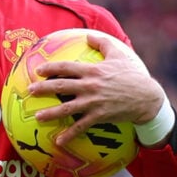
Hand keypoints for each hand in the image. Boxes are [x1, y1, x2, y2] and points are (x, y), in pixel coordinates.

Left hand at [28, 31, 165, 145]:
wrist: (147, 97)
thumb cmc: (132, 75)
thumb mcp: (118, 54)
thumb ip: (102, 43)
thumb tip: (88, 35)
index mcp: (92, 70)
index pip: (66, 67)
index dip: (51, 68)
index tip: (38, 70)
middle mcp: (89, 86)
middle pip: (61, 86)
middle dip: (43, 88)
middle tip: (30, 91)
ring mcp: (93, 102)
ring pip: (67, 108)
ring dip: (51, 113)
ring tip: (37, 117)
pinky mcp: (99, 116)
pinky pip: (81, 126)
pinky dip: (70, 134)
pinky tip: (59, 141)